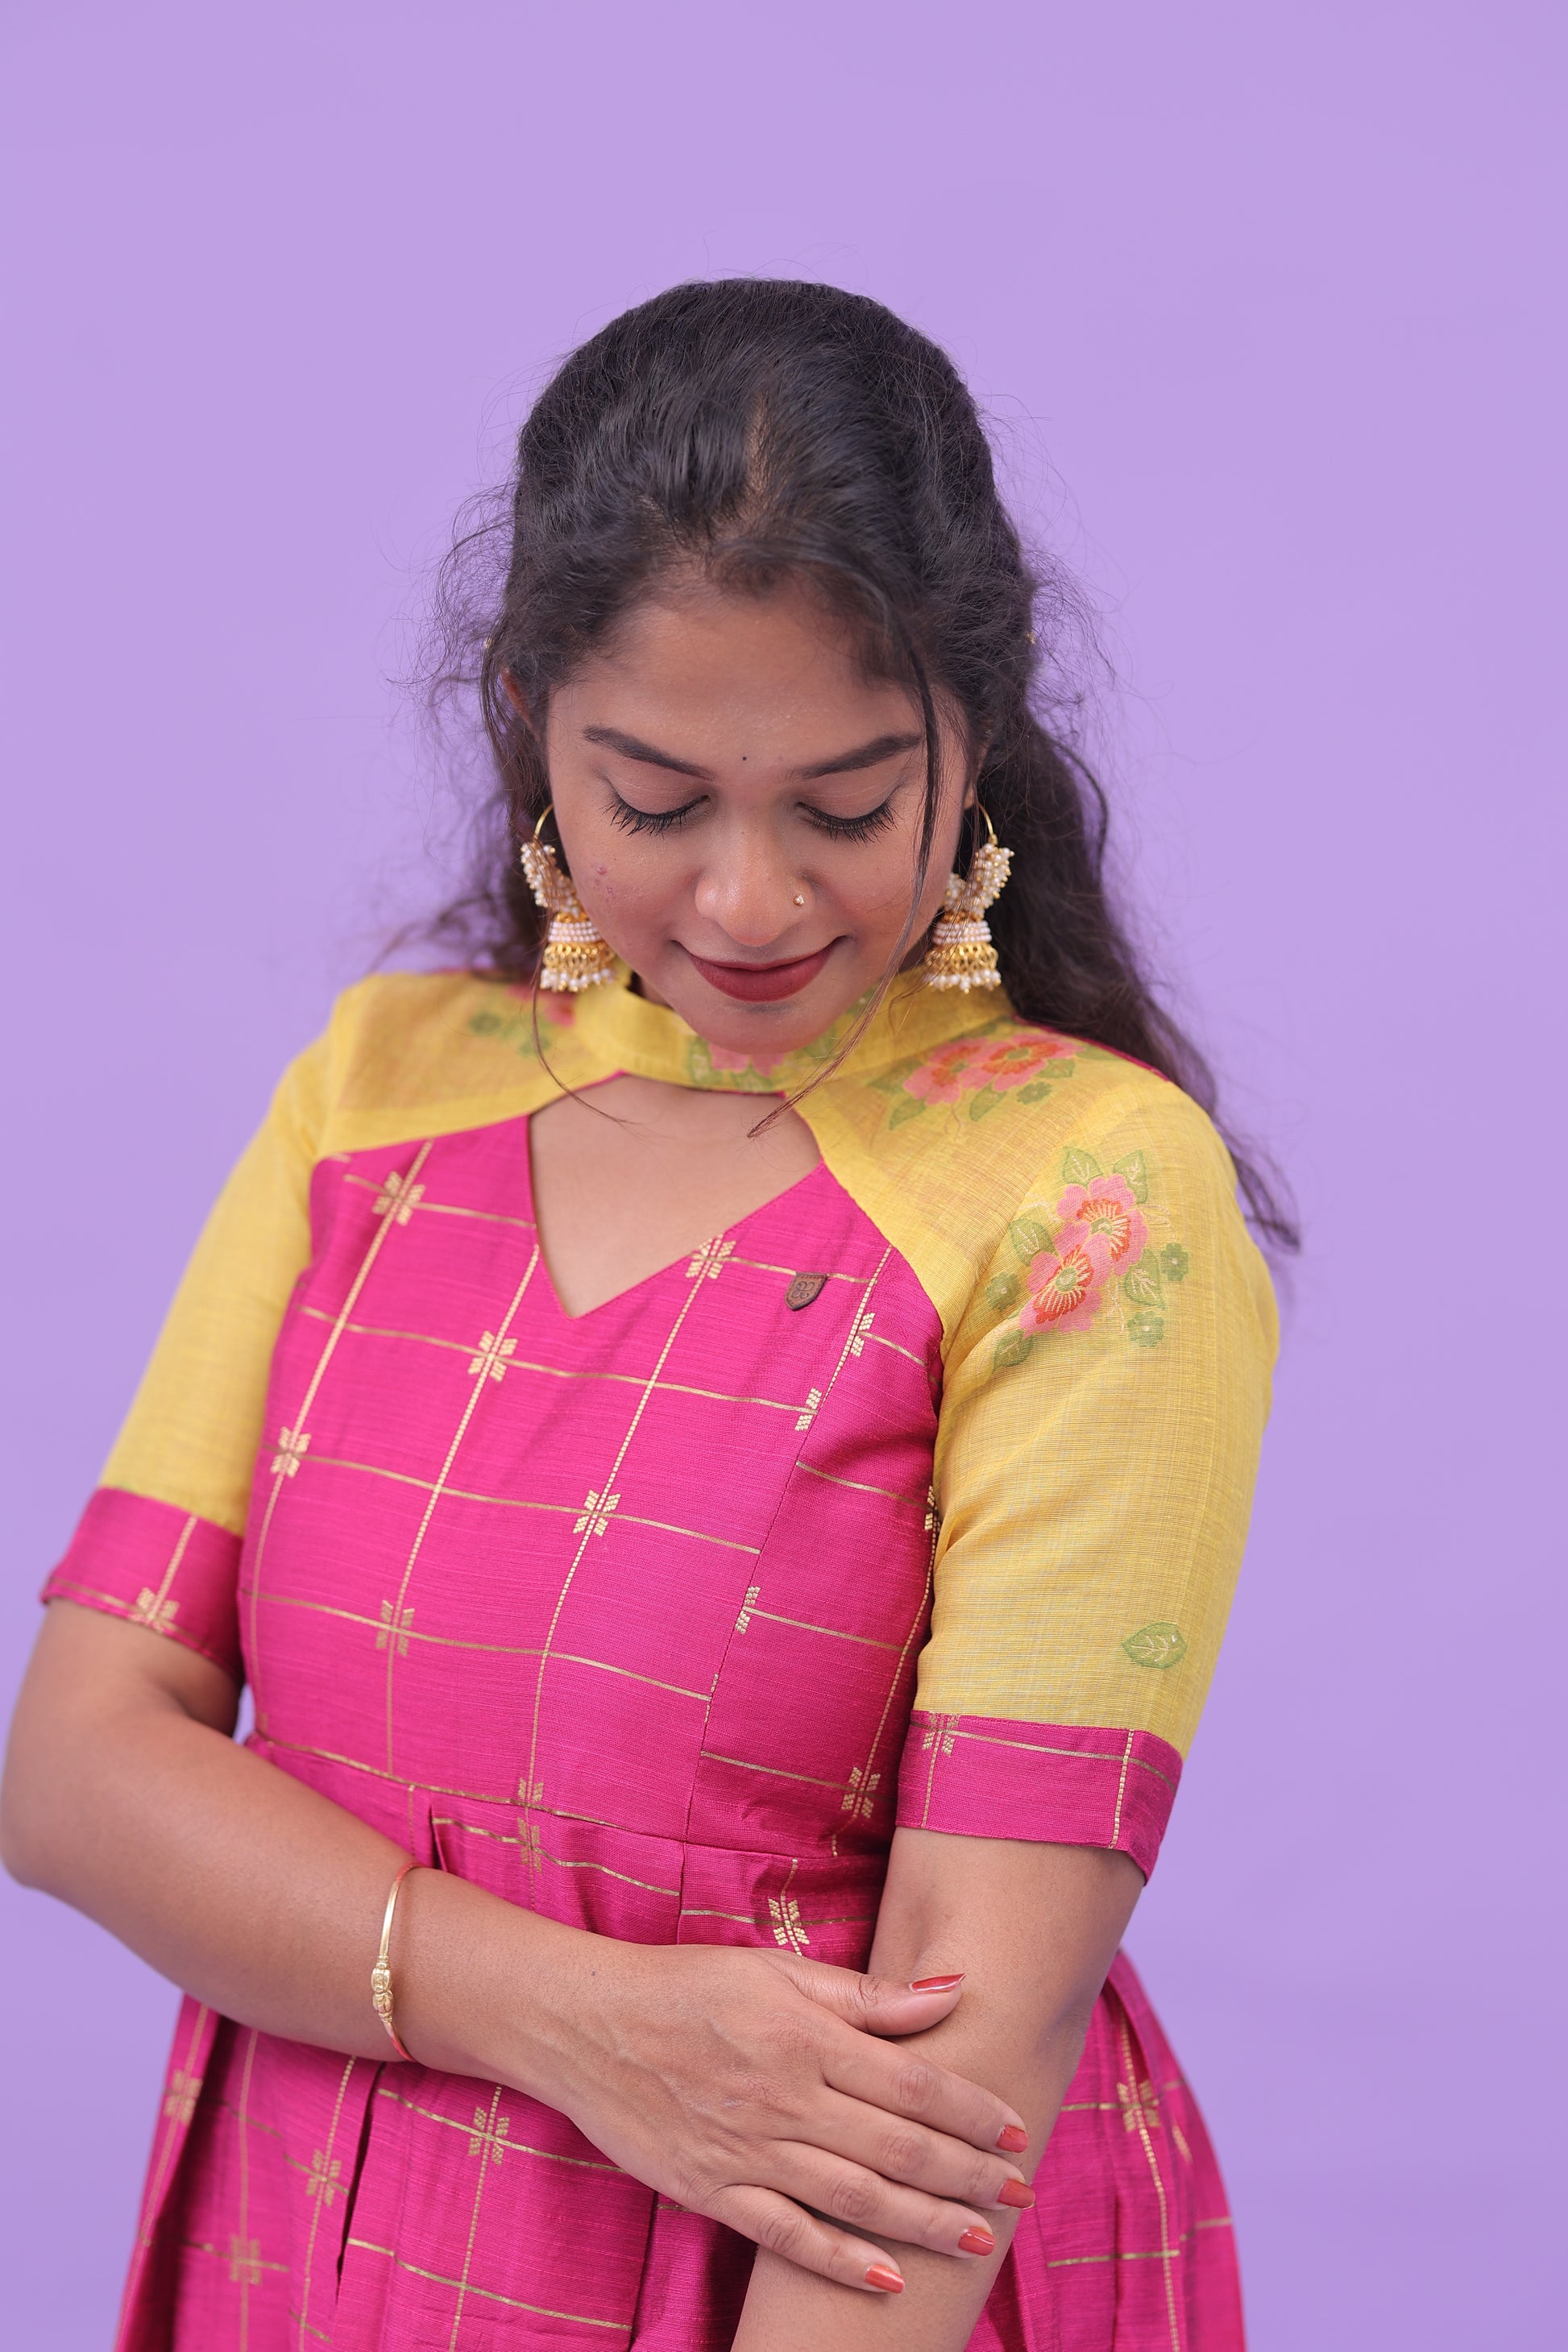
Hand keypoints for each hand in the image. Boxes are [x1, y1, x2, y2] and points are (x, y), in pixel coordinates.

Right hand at [517, 1939, 1032, 2294]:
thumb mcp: (775, 1969)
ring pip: (855, 2198)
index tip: (1016, 2127)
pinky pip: (788, 2235)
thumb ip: (864, 1993)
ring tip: (981, 2238)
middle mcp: (784, 2096)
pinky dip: (842, 2261)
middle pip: (896, 2148)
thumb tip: (952, 1991)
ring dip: (926, 2222)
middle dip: (968, 2174)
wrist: (586, 2024)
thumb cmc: (687, 1985)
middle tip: (1021, 2189)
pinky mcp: (713, 2191)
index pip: (910, 2082)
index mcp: (803, 2034)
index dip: (970, 2109)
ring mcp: (747, 2150)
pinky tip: (889, 2278)